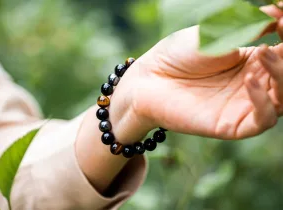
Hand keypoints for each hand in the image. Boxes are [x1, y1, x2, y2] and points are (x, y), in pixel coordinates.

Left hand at [110, 5, 282, 141]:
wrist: (150, 79)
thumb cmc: (178, 54)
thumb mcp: (216, 34)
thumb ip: (250, 26)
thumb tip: (278, 11)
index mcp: (250, 63)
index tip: (282, 17)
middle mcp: (252, 85)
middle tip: (279, 31)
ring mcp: (243, 106)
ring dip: (281, 75)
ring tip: (262, 53)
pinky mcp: (231, 125)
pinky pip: (262, 120)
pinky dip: (263, 101)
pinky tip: (249, 79)